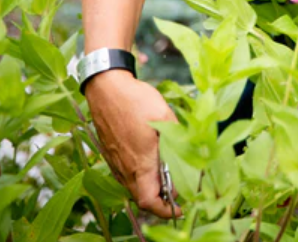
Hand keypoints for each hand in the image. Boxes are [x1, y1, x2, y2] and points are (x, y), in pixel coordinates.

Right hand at [85, 69, 182, 219]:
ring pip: (134, 184)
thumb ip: (177, 140)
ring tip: (168, 171)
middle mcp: (125, 168)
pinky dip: (141, 173)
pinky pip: (127, 172)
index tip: (180, 208)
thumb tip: (190, 156)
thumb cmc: (136, 101)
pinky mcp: (111, 153)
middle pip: (143, 195)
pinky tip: (151, 156)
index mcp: (139, 164)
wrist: (107, 88)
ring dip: (151, 184)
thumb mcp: (165, 117)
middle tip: (178, 187)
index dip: (165, 210)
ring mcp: (115, 162)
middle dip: (162, 197)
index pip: (149, 201)